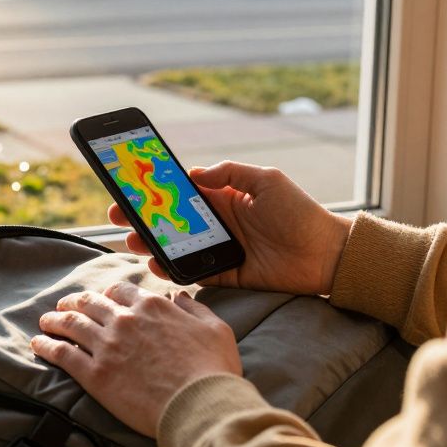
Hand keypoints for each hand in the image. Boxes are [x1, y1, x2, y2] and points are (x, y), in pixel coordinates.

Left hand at [30, 281, 240, 436]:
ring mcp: (107, 346)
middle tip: (65, 306)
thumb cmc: (212, 369)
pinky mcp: (95, 375)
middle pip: (89, 303)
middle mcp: (125, 320)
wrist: (198, 405)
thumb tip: (177, 296)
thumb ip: (194, 307)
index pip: (120, 290)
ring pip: (71, 324)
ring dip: (54, 320)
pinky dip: (47, 346)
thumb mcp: (215, 328)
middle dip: (74, 302)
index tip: (101, 299)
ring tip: (46, 322)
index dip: (107, 293)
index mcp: (151, 306)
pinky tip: (38, 344)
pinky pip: (63, 354)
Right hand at [108, 160, 351, 295]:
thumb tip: (194, 173)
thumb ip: (230, 172)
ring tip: (133, 242)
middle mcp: (217, 222)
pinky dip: (173, 269)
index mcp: (223, 197)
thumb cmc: (300, 212)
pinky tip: (157, 264)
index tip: (129, 186)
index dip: (155, 189)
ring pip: (176, 246)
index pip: (180, 191)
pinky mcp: (226, 274)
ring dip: (152, 243)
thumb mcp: (267, 180)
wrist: (327, 254)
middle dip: (143, 218)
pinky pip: (193, 272)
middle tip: (119, 217)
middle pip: (170, 219)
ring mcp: (219, 249)